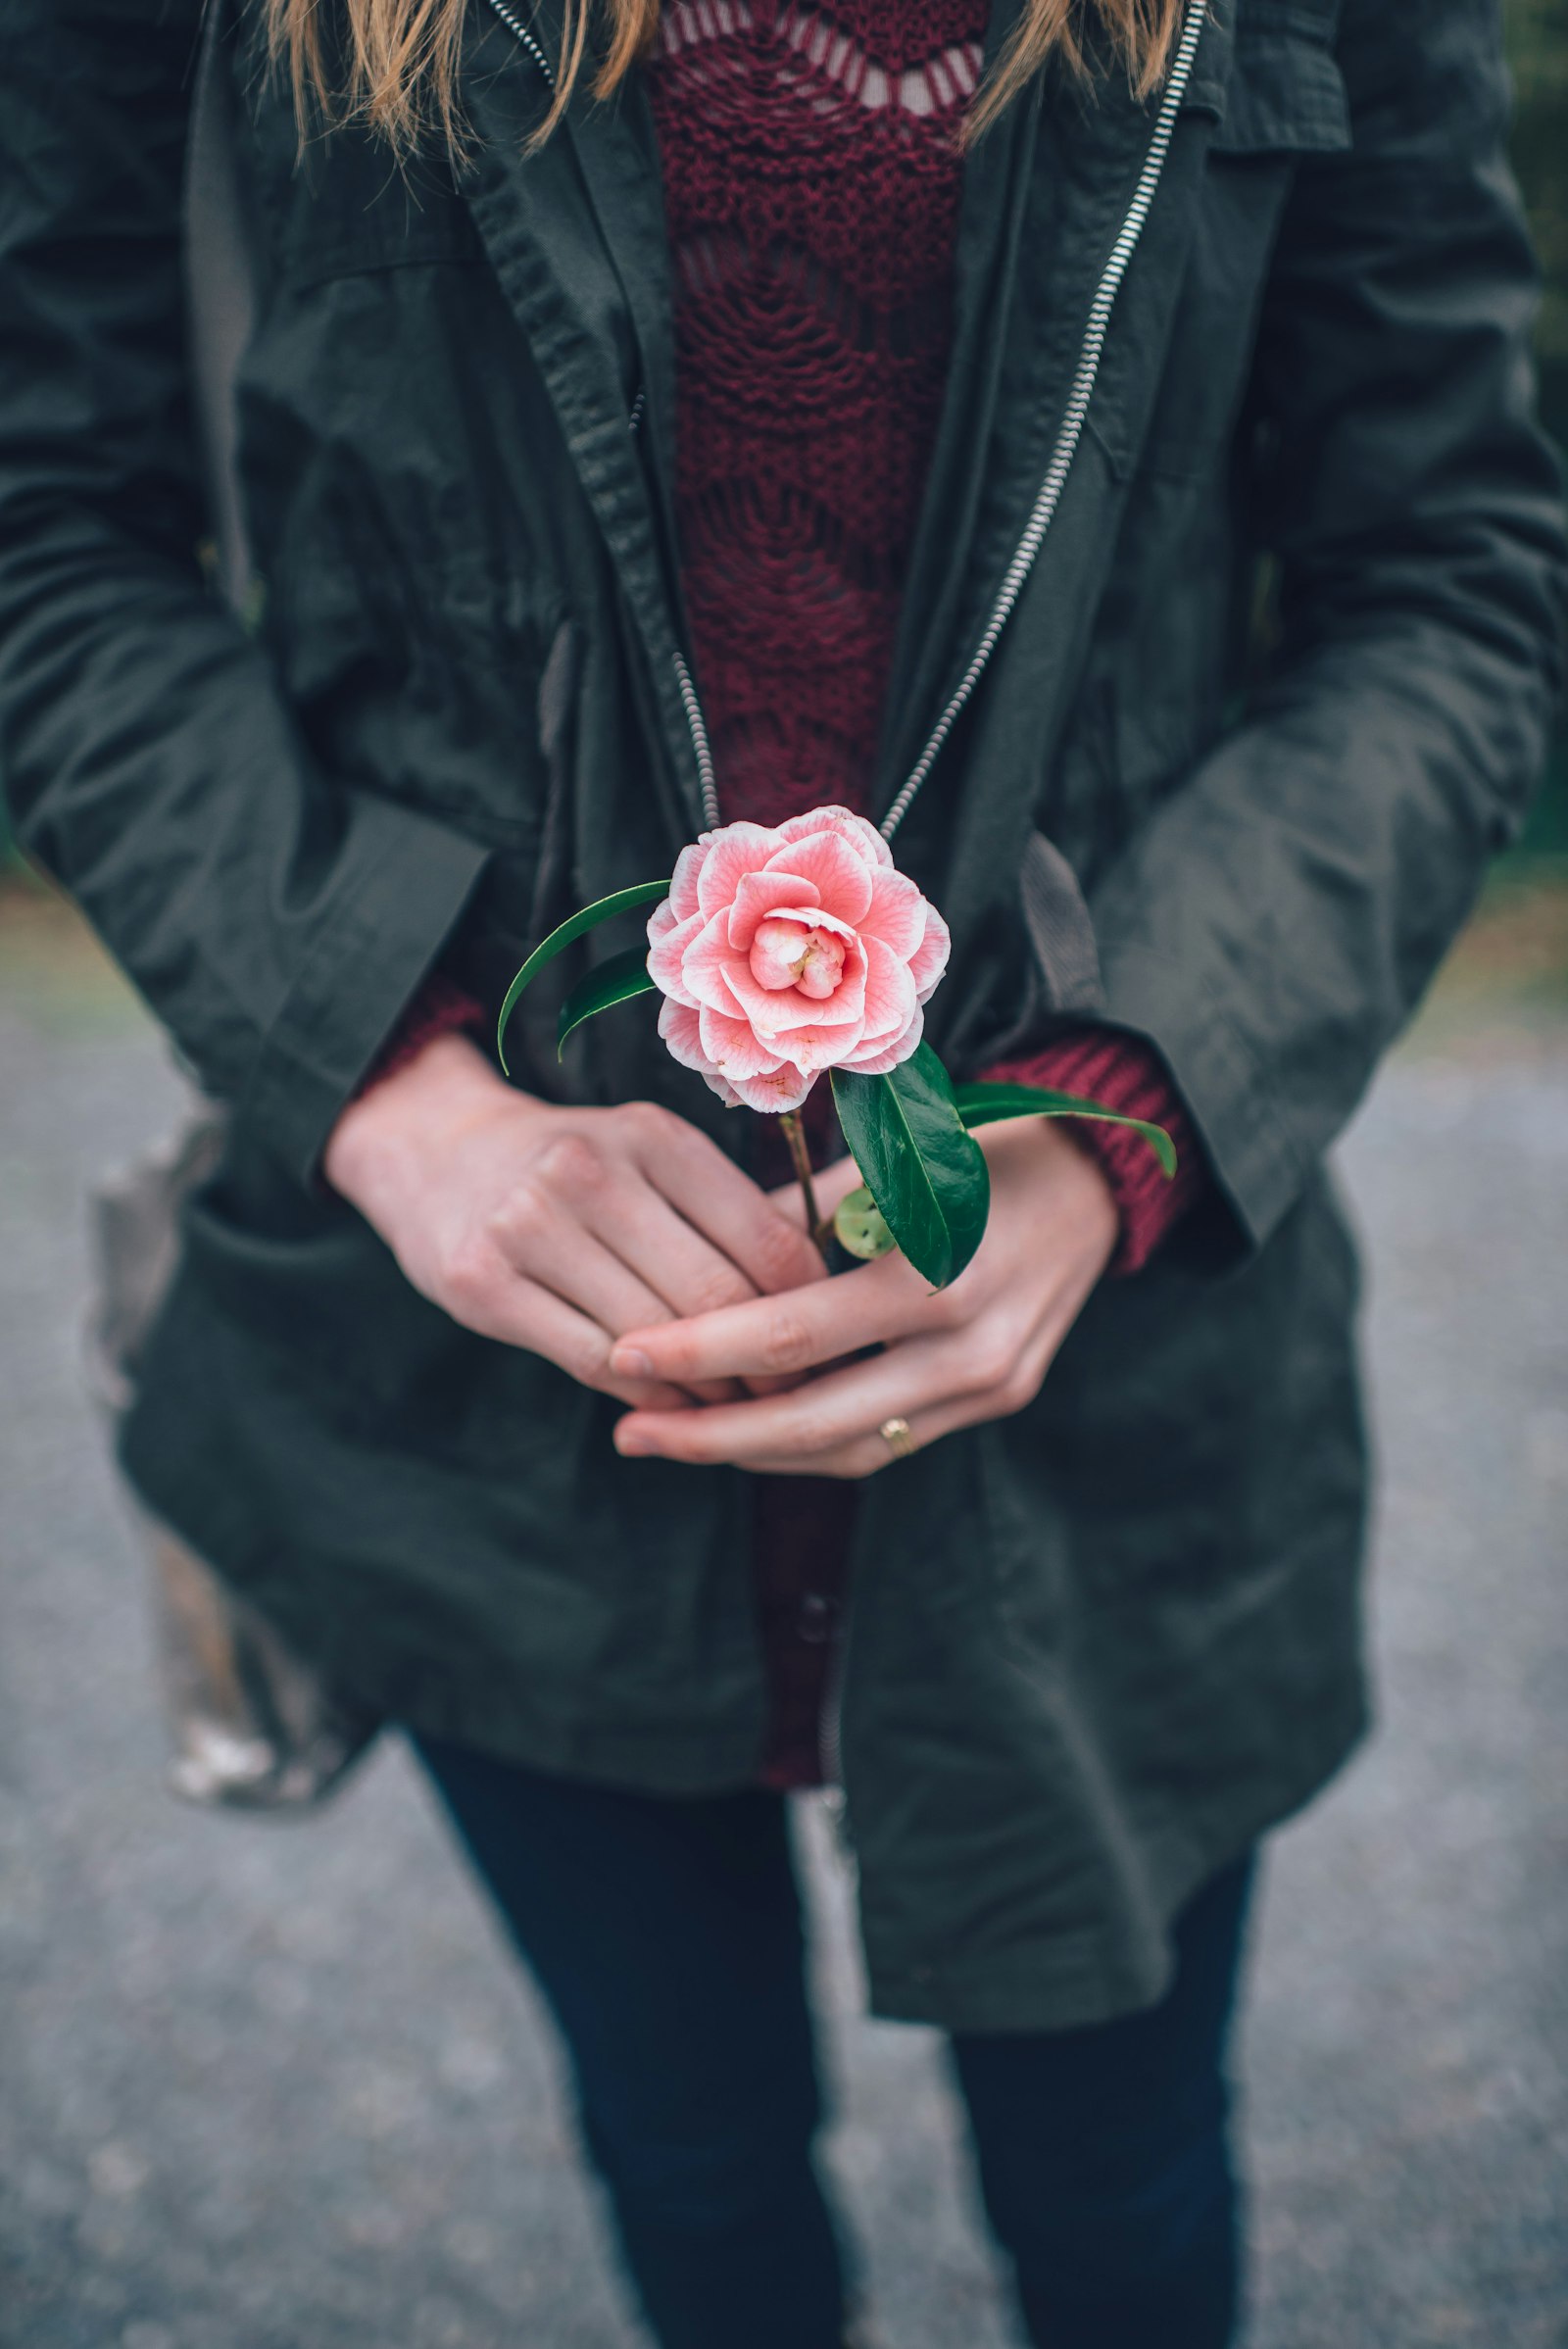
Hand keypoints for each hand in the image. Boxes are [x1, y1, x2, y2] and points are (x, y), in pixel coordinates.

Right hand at [323, 1033, 827, 1410]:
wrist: (436, 1152)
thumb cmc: (575, 1169)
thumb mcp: (650, 1157)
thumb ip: (726, 1213)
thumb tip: (833, 1293)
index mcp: (653, 1134)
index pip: (767, 1240)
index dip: (809, 1310)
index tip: (830, 1345)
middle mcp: (590, 1169)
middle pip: (714, 1297)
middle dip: (766, 1362)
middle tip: (795, 1396)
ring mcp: (529, 1224)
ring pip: (654, 1339)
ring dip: (709, 1391)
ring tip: (740, 1410)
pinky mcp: (481, 1281)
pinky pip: (592, 1361)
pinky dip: (645, 1396)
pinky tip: (670, 1405)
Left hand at [606, 1117, 1119, 1475]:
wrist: (1100, 1179)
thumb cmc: (982, 1147)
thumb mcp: (892, 1159)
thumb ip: (799, 1219)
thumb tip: (694, 1260)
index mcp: (938, 1272)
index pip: (795, 1333)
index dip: (702, 1350)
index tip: (625, 1351)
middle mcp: (970, 1345)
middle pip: (815, 1419)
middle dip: (711, 1434)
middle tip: (629, 1433)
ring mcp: (992, 1383)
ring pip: (849, 1448)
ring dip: (755, 1453)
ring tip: (672, 1439)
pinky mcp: (999, 1400)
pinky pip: (887, 1441)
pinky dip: (813, 1442)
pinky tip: (750, 1430)